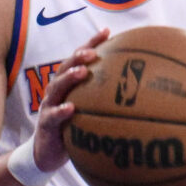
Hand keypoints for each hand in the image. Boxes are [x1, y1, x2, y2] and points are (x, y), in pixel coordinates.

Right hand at [32, 28, 109, 172]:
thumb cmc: (72, 130)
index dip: (90, 44)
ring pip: (56, 87)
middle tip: (93, 52)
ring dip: (69, 78)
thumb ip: (105, 101)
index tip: (107, 31)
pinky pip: (52, 116)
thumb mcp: (88, 112)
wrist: (48, 154)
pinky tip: (71, 109)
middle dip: (78, 57)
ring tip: (82, 72)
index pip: (78, 60)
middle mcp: (57, 91)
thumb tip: (139, 93)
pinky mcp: (45, 124)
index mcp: (68, 85)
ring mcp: (49, 106)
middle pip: (65, 67)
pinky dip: (61, 111)